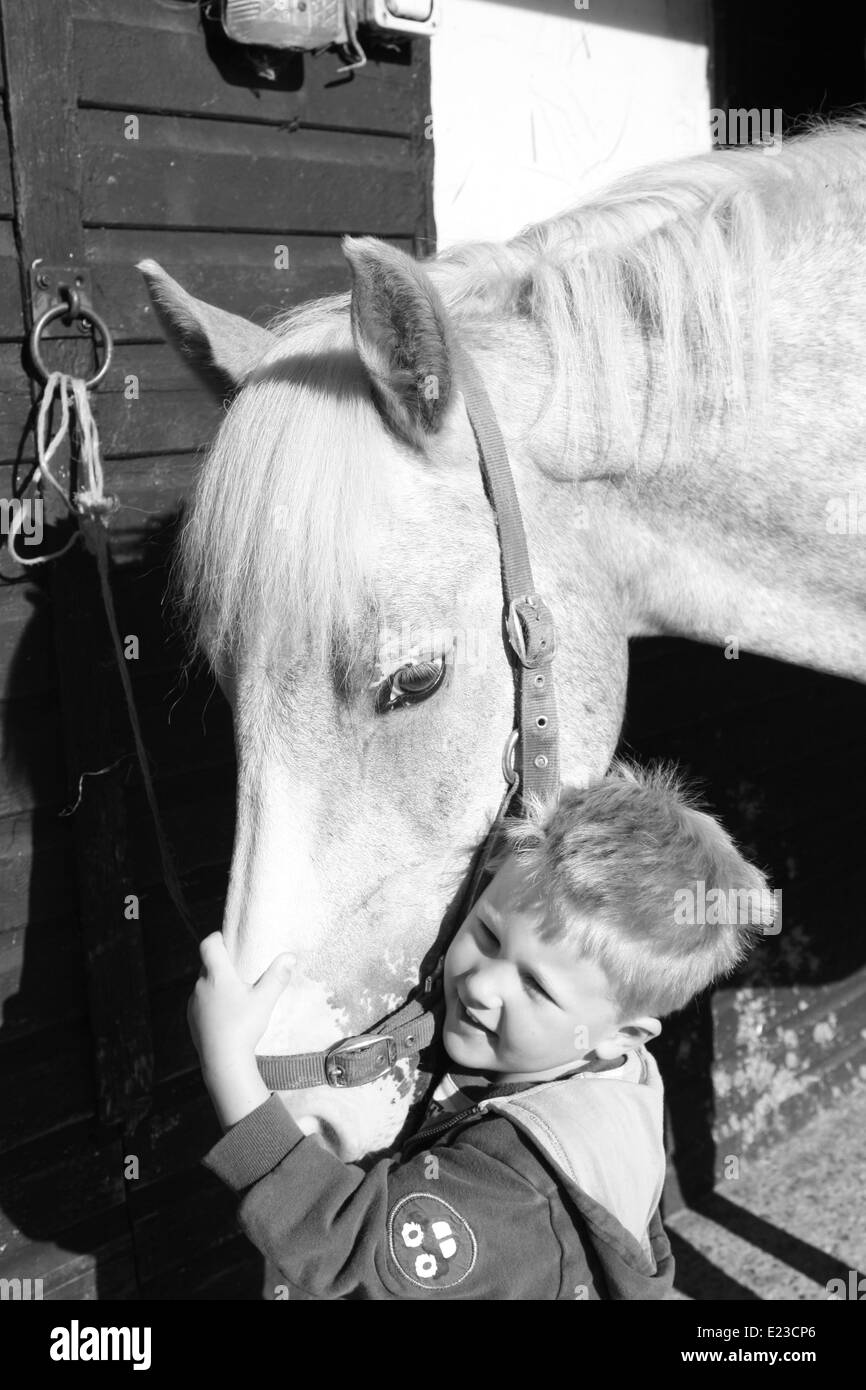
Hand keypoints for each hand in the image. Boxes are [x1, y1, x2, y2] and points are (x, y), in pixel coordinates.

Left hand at [188, 934, 295, 1124]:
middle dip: (219, 964)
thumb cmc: (244, 1027)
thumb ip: (277, 976)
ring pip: (203, 985)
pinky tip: (224, 1014)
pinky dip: (210, 1003)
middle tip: (237, 969)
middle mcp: (201, 986)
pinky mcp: (191, 1020)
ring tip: (233, 994)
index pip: (208, 945)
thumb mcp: (265, 1000)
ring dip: (214, 985)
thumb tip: (290, 956)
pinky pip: (200, 1003)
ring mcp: (194, 1004)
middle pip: (206, 965)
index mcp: (217, 975)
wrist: (223, 1061)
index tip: (224, 939)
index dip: (215, 938)